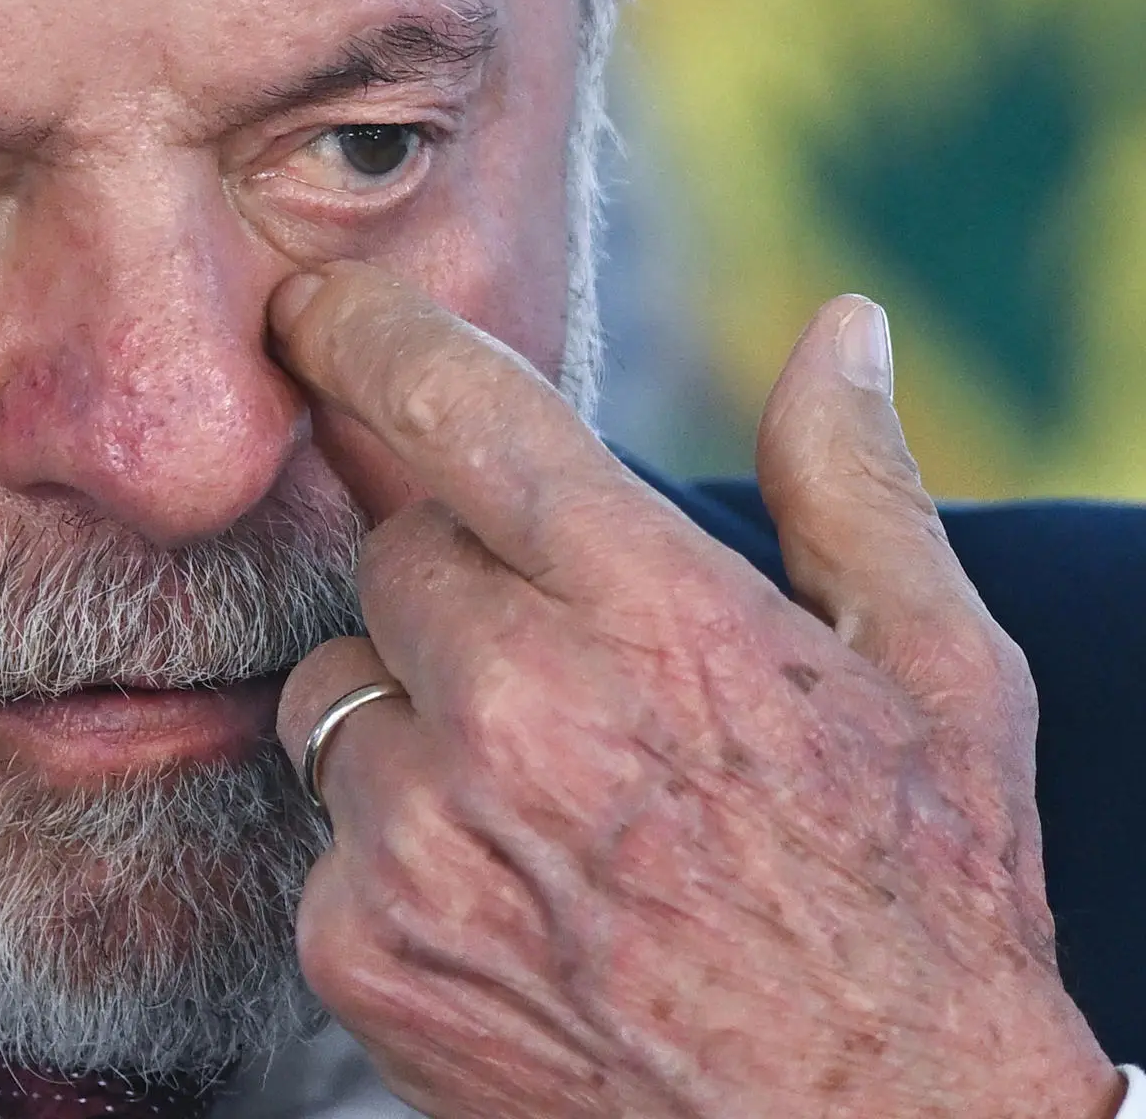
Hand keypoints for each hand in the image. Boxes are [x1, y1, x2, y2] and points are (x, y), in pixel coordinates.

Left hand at [269, 263, 1123, 1118]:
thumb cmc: (920, 911)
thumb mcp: (939, 681)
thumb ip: (857, 487)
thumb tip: (842, 329)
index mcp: (658, 615)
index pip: (458, 411)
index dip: (367, 335)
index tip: (313, 307)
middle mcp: (520, 712)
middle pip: (393, 555)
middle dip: (459, 584)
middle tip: (564, 671)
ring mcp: (421, 838)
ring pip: (344, 689)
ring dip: (417, 718)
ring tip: (548, 804)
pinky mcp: (359, 944)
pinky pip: (328, 828)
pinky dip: (394, 846)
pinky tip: (512, 899)